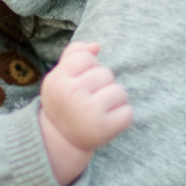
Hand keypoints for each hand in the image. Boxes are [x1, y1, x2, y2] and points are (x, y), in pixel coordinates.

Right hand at [38, 42, 132, 185]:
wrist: (61, 140)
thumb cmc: (64, 101)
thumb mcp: (60, 76)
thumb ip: (74, 54)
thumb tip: (97, 46)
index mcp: (57, 80)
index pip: (86, 58)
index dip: (87, 69)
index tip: (78, 84)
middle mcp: (70, 95)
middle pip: (105, 73)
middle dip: (102, 85)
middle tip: (88, 100)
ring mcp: (87, 112)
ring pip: (119, 92)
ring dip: (114, 100)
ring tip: (99, 110)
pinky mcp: (103, 129)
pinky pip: (128, 112)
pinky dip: (122, 117)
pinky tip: (107, 122)